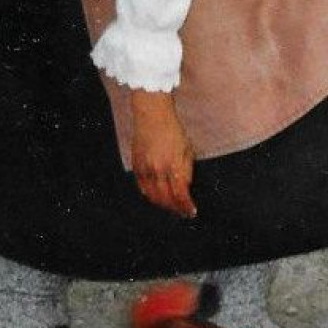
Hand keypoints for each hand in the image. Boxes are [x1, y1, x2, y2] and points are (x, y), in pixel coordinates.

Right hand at [130, 89, 197, 217]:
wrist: (152, 115)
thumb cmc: (172, 129)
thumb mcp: (187, 149)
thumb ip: (186, 170)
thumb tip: (185, 187)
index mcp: (174, 165)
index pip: (180, 194)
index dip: (186, 206)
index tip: (191, 211)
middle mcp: (159, 169)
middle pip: (166, 198)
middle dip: (176, 208)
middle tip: (182, 212)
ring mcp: (146, 168)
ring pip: (153, 196)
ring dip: (163, 204)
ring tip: (171, 207)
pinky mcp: (136, 165)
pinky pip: (142, 187)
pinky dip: (149, 195)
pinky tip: (156, 197)